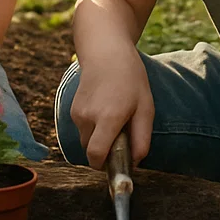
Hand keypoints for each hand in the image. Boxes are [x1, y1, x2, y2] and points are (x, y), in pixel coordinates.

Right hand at [69, 47, 154, 169]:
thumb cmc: (130, 78)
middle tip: (122, 135)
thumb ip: (142, 139)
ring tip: (114, 117)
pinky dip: (93, 128)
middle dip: (105, 152)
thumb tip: (136, 162)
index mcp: (108, 118)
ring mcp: (77, 113)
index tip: (116, 164)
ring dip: (99, 139)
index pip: (96, 156)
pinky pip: (83, 129)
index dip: (104, 166)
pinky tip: (104, 109)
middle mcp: (88, 117)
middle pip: (91, 152)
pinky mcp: (73, 110)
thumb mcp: (146, 107)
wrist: (105, 52)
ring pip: (86, 141)